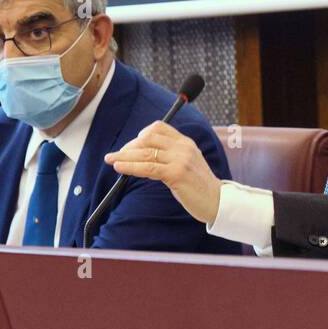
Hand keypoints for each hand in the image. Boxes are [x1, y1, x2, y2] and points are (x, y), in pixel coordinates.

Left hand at [104, 121, 220, 225]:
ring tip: (110, 160)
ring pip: (145, 153)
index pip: (158, 128)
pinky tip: (120, 167)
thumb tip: (142, 156)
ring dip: (124, 156)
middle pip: (148, 139)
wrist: (217, 201)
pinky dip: (131, 166)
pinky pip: (148, 167)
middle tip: (117, 156)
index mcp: (185, 142)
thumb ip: (170, 156)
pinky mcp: (176, 173)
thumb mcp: (186, 164)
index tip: (131, 146)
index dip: (140, 135)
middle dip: (129, 147)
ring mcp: (180, 159)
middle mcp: (183, 147)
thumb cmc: (198, 186)